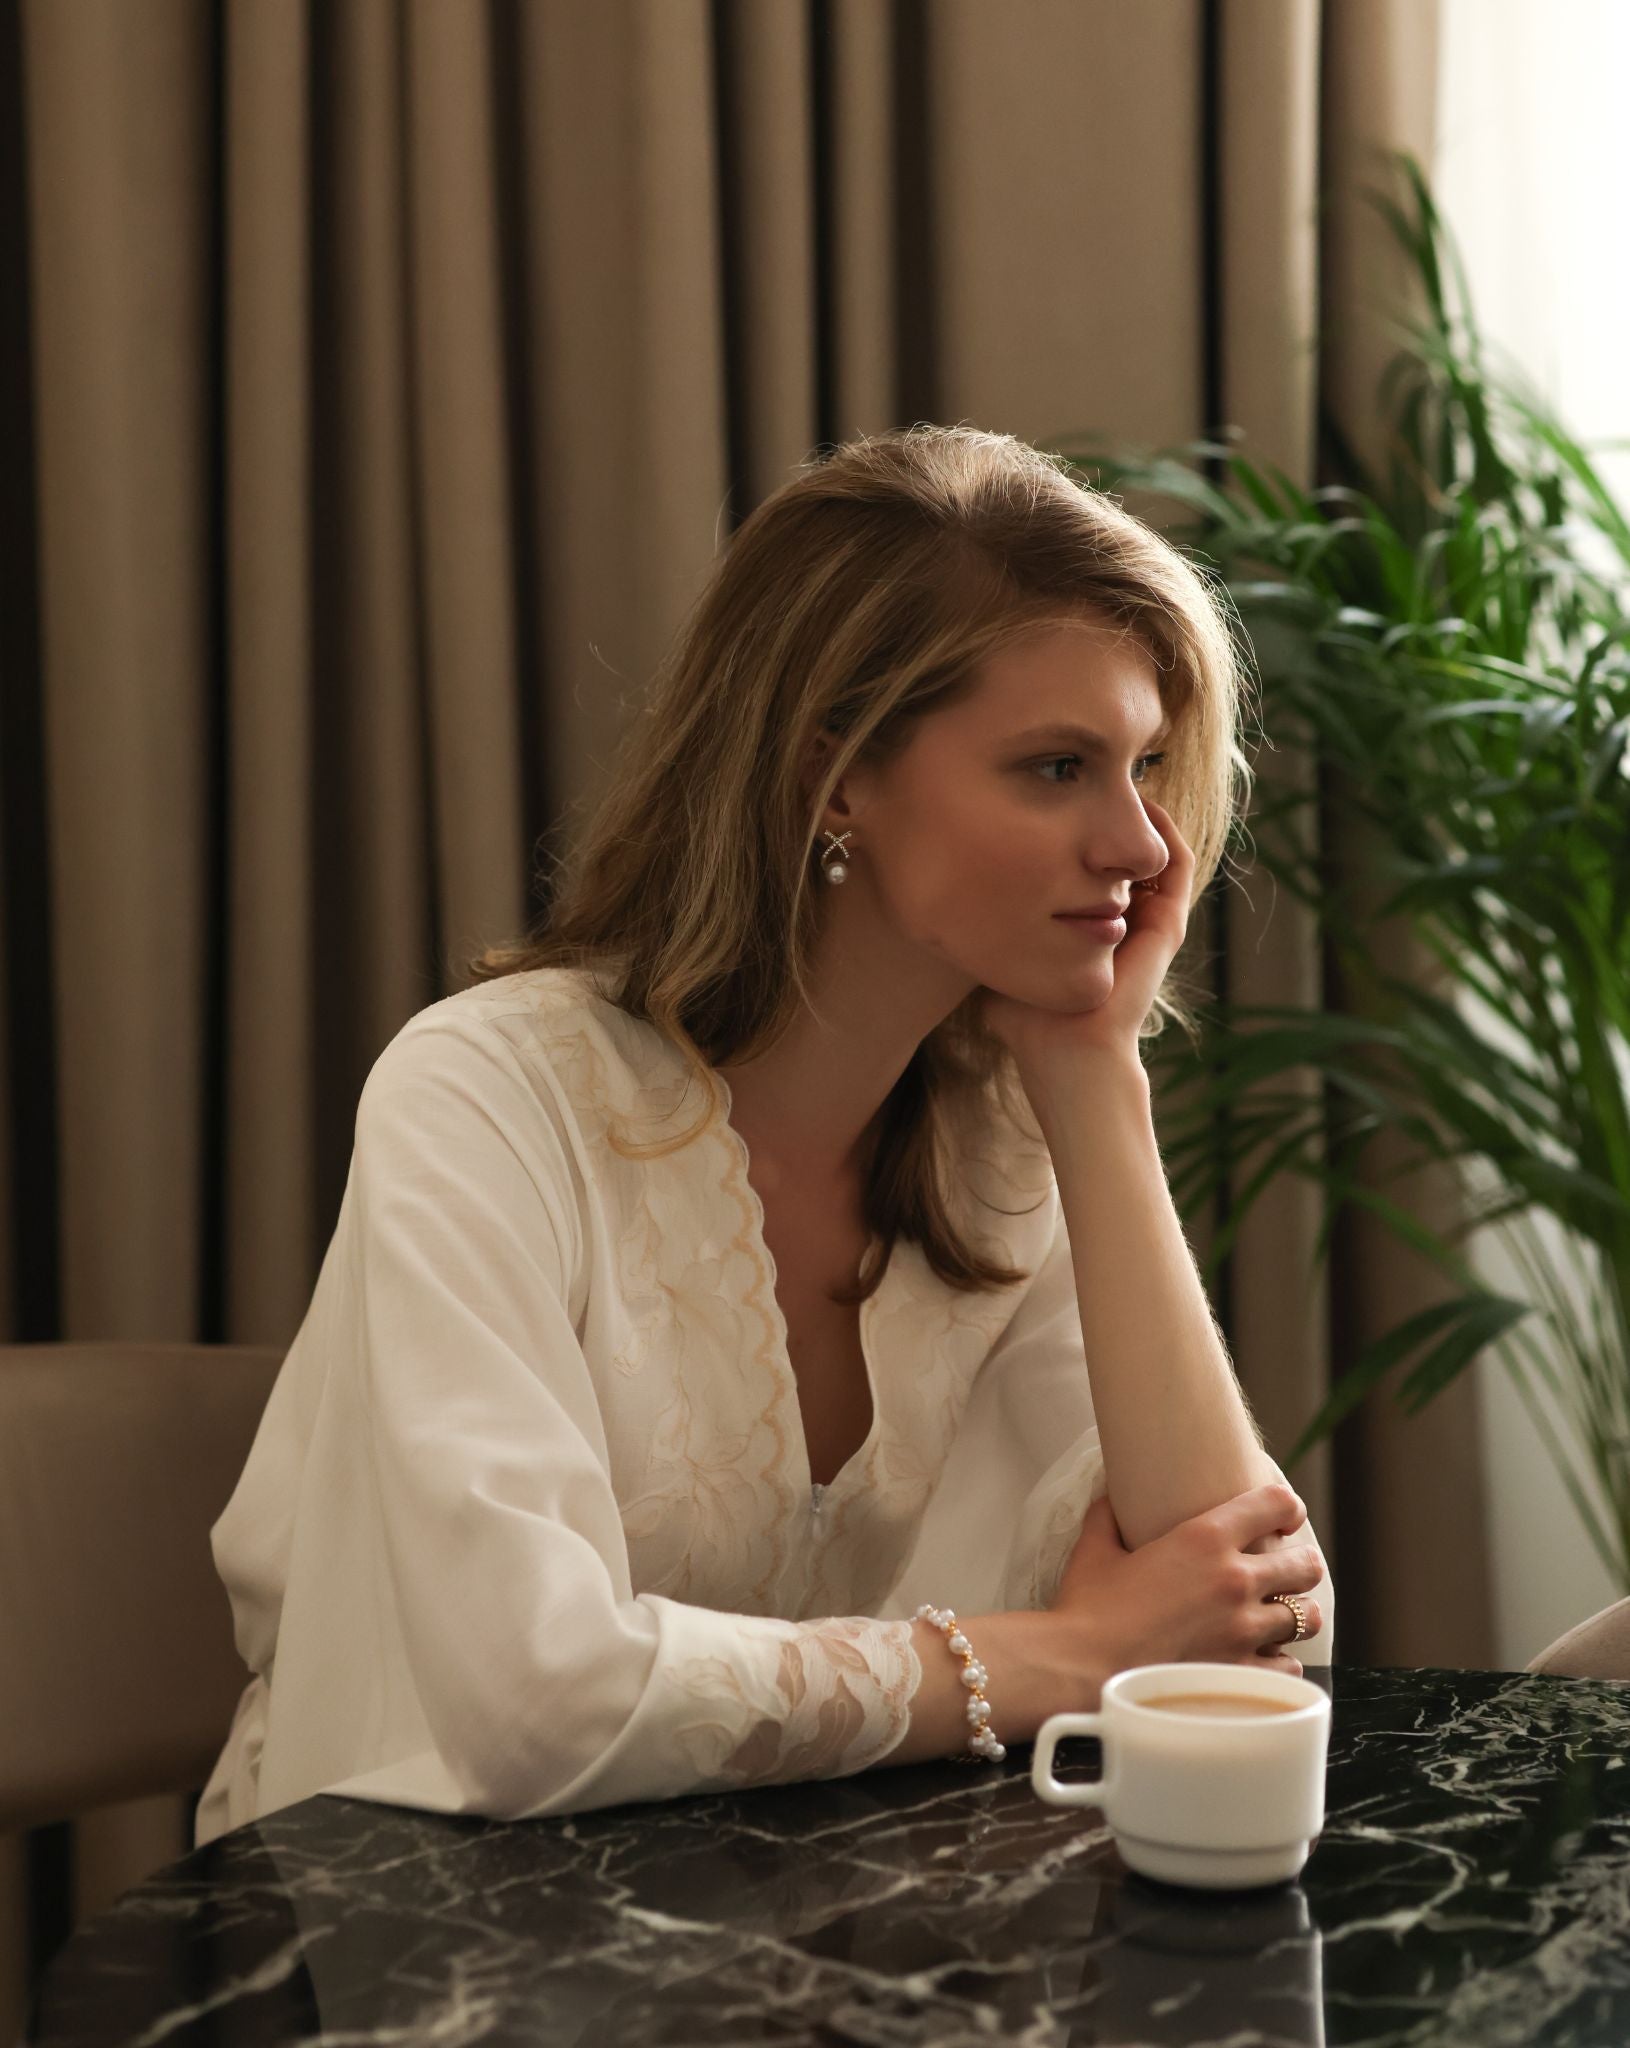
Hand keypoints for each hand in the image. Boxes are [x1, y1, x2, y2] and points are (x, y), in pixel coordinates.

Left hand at [976, 798, 1193, 1082]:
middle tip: (1088, 772)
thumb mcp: (997, 958)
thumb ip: (979, 932)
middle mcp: (1121, 919)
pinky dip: (1165, 832)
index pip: (1088, 863)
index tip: (1049, 795)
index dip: (1075, 828)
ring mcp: (1148, 921)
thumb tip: (936, 902)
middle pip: (1123, 849)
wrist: (1065, 1055)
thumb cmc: (1024, 1020)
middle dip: (1109, 811)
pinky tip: (1142, 805)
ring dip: (1140, 813)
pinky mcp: (1166, 927)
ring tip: (1119, 779)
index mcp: (1087, 924)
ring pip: (1154, 850)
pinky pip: (1175, 866)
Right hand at [1048, 1480, 1325, 1682]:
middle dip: (1301, 1565)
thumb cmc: (1087, 1609)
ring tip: (1280, 1616)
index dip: (1287, 1507)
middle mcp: (1234, 1580)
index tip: (1284, 1515)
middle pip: (1306, 1565)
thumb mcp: (1095, 1550)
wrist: (1082, 1668)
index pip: (1275, 1504)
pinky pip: (1287, 1666)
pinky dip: (1280, 1661)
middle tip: (1287, 1571)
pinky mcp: (1241, 1674)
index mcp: (1204, 1538)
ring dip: (1295, 1614)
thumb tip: (1109, 1495)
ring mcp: (1243, 1630)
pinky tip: (1264, 1659)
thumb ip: (1109, 1517)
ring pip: (1306, 1617)